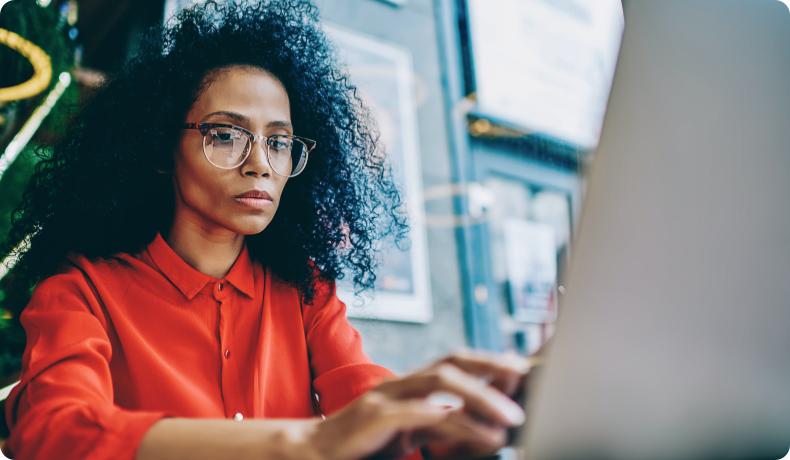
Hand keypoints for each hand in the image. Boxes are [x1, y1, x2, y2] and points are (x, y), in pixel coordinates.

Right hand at [306, 349, 529, 459]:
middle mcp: (399, 384)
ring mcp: (386, 397)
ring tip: (510, 416)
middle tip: (524, 379)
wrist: (312, 455)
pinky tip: (480, 434)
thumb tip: (482, 426)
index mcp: (409, 387)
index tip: (519, 372)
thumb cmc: (362, 448)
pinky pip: (422, 414)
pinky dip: (456, 423)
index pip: (453, 362)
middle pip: (451, 360)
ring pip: (440, 380)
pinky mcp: (376, 418)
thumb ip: (441, 426)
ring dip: (481, 395)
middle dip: (490, 365)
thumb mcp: (409, 434)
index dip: (487, 362)